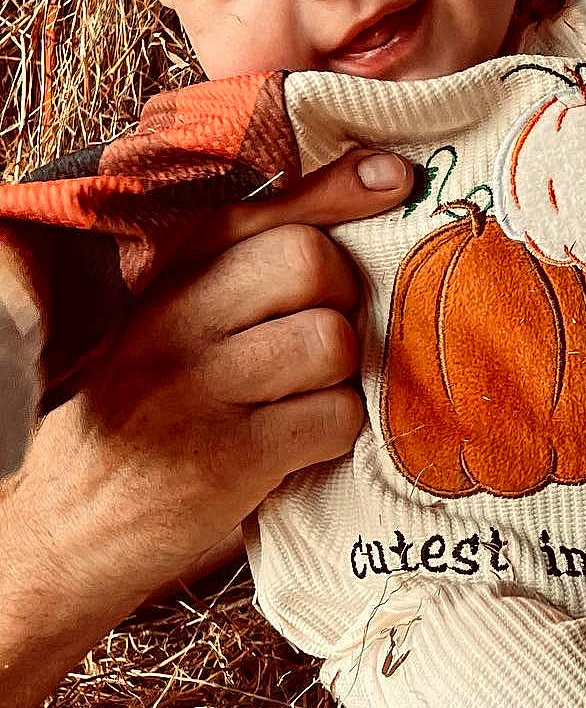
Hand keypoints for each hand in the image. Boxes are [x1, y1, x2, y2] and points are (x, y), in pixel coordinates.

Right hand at [0, 149, 411, 707]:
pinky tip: (300, 446)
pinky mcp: (228, 458)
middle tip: (321, 341)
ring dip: (343, 375)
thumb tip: (356, 204)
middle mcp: (174, 325)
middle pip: (309, 262)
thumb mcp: (169, 339)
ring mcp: (199, 391)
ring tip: (305, 399)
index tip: (395, 176)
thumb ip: (237, 284)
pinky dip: (338, 433)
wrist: (68, 531)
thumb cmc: (145, 424)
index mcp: (162, 287)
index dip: (335, 189)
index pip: (256, 212)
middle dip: (342, 299)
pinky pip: (336, 416)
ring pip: (332, 339)